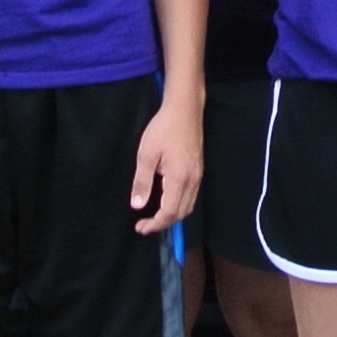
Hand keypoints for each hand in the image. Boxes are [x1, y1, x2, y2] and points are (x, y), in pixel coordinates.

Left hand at [131, 99, 202, 233]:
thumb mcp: (146, 154)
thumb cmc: (163, 128)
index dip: (155, 224)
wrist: (185, 109)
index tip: (140, 227)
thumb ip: (142, 182)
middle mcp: (192, 180)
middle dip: (163, 223)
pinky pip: (191, 196)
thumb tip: (138, 205)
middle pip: (181, 213)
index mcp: (179, 178)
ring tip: (154, 217)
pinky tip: (166, 201)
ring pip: (188, 206)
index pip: (169, 212)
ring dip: (172, 216)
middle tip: (144, 225)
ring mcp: (198, 175)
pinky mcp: (198, 170)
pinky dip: (179, 205)